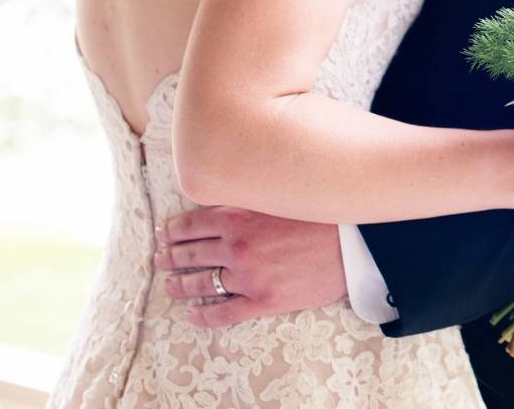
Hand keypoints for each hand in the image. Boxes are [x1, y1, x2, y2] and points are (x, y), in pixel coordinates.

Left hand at [155, 207, 346, 327]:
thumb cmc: (321, 215)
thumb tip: (224, 201)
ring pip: (201, 283)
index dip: (172, 231)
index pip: (190, 224)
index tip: (164, 234)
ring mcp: (248, 276)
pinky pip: (223, 313)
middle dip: (170, 256)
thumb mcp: (279, 196)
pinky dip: (204, 316)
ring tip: (171, 285)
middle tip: (160, 258)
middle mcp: (237, 246)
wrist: (353, 244)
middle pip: (190, 253)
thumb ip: (248, 200)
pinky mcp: (263, 301)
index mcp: (238, 216)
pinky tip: (193, 316)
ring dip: (180, 284)